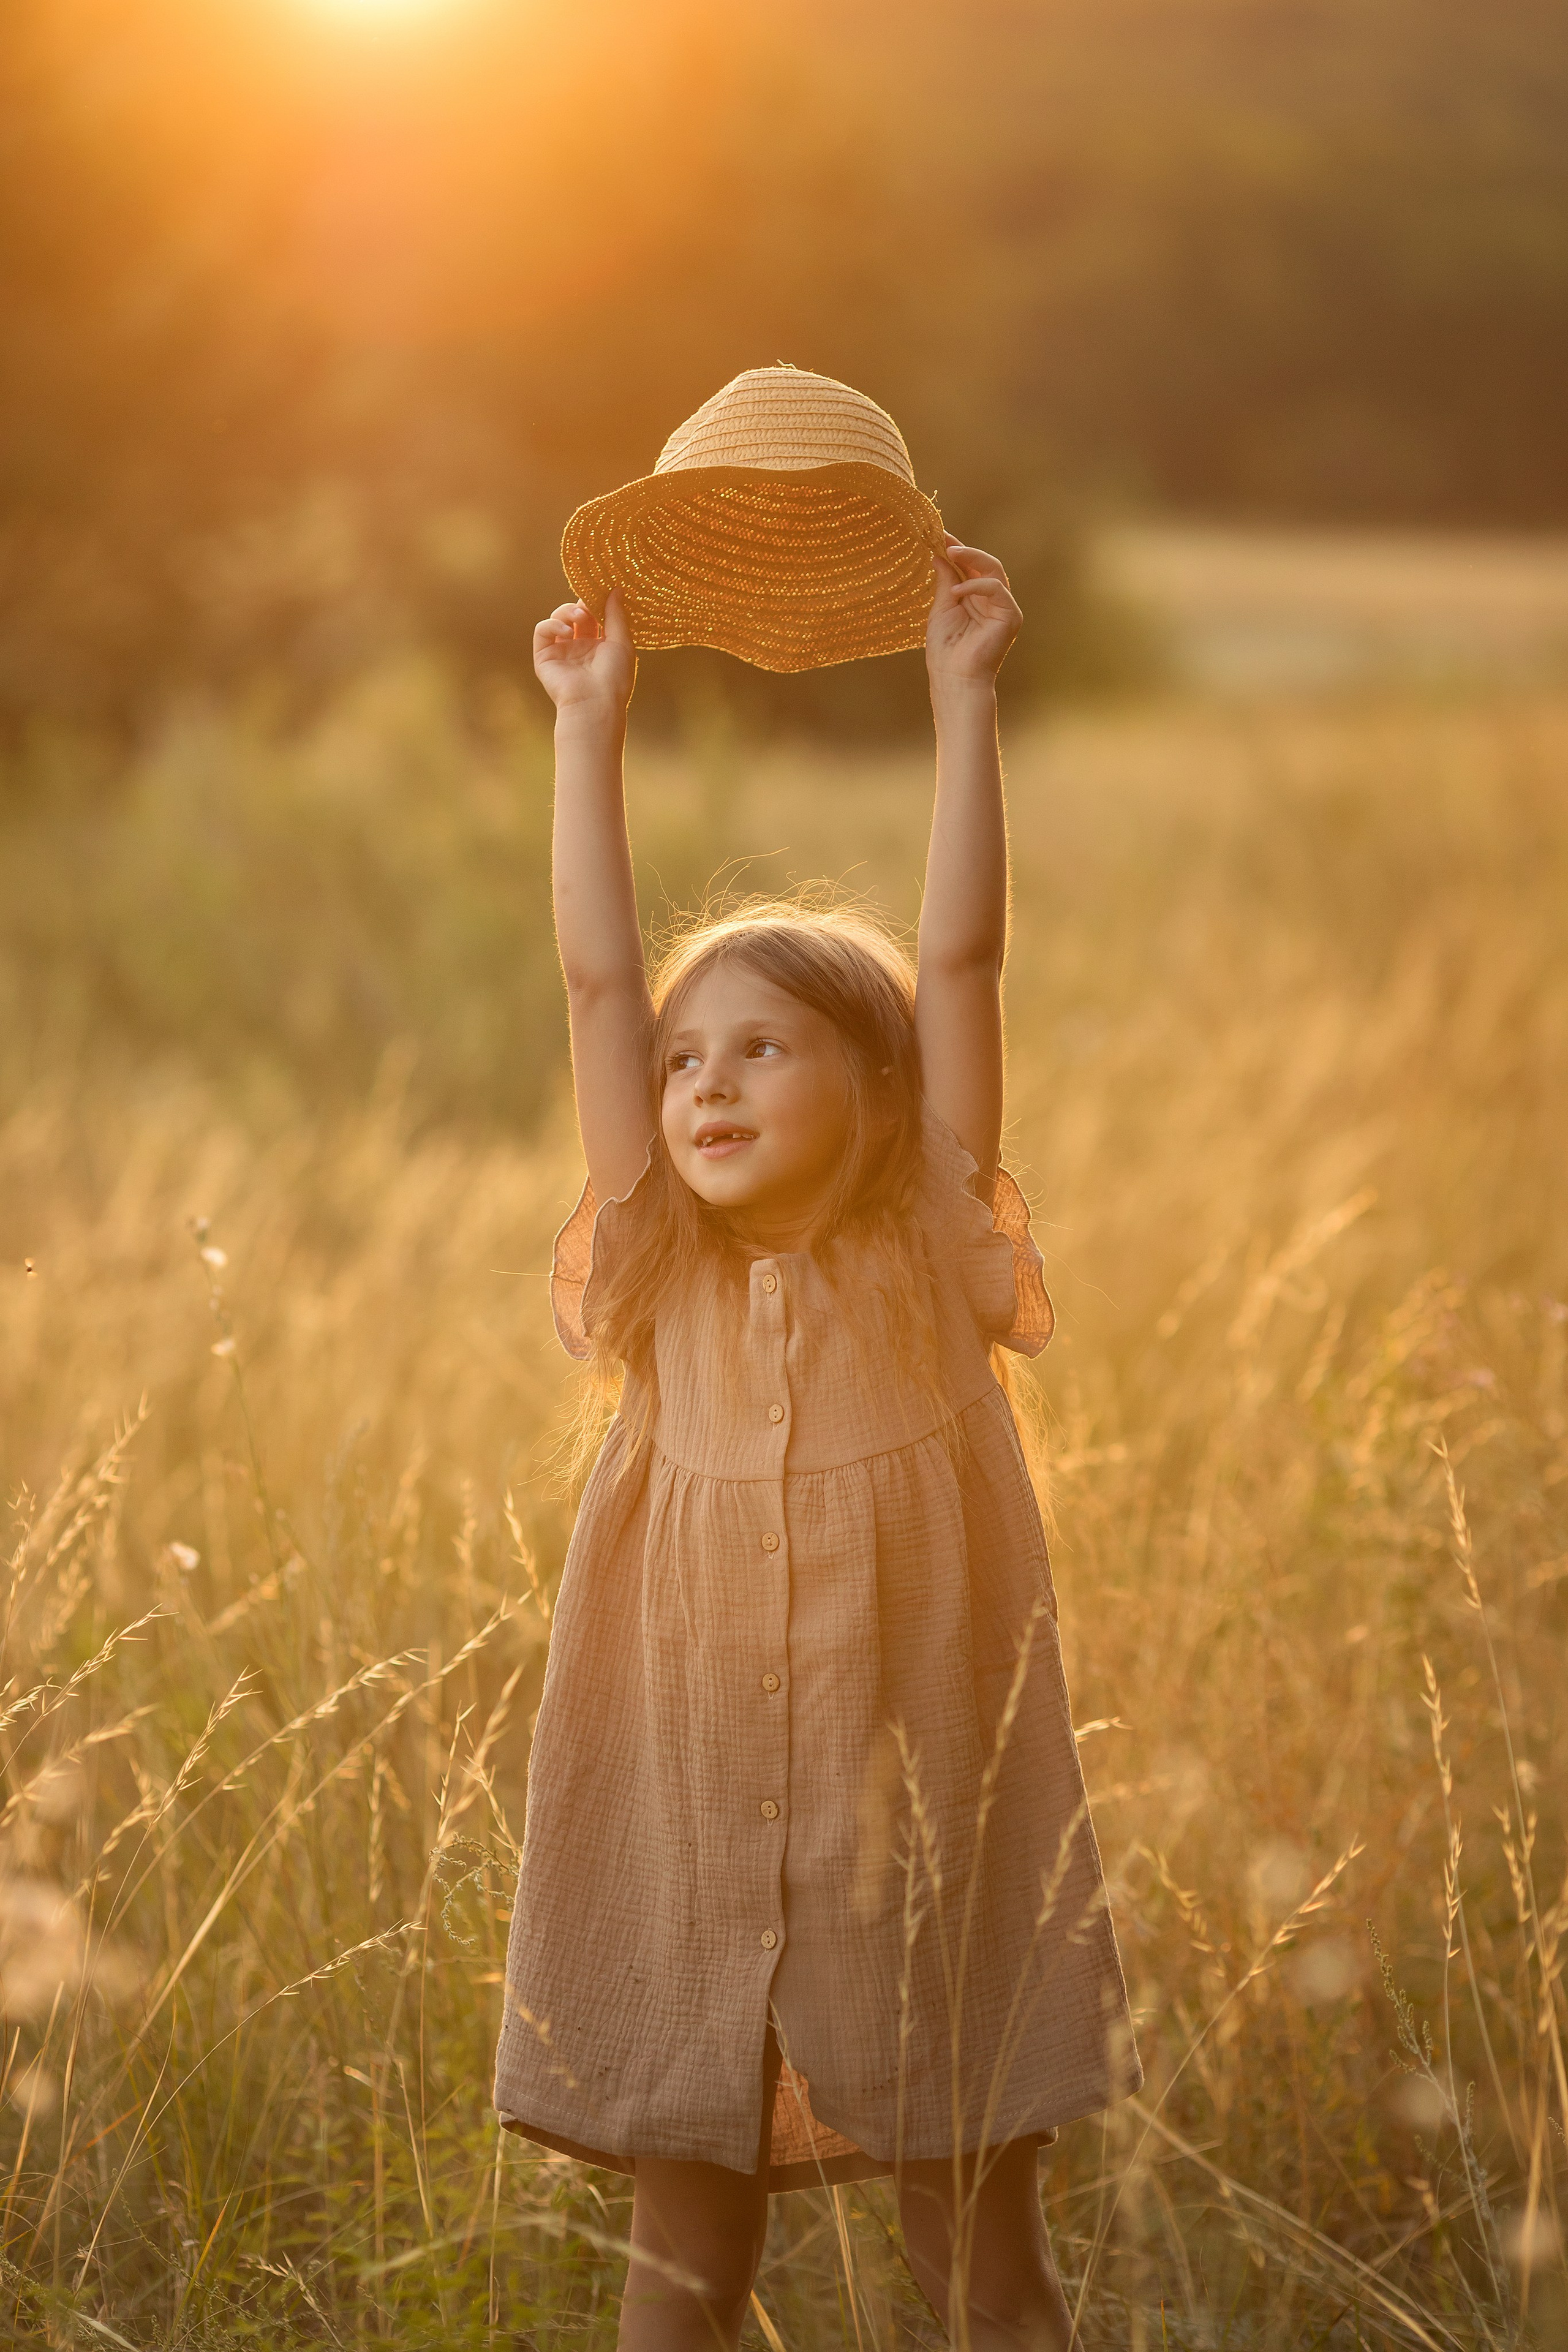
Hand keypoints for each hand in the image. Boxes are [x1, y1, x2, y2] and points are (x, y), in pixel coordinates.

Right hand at [534, 588, 635, 721]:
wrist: (594, 703)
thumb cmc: (614, 677)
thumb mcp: (622, 642)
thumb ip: (617, 614)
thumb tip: (617, 588)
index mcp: (600, 647)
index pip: (595, 617)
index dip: (596, 603)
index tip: (601, 591)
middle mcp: (580, 648)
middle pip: (576, 615)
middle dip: (582, 604)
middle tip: (588, 601)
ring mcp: (561, 652)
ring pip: (558, 618)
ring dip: (567, 611)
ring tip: (579, 616)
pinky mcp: (544, 656)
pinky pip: (542, 630)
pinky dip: (552, 623)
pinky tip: (566, 630)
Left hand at [925, 535, 1020, 690]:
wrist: (954, 677)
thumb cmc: (945, 649)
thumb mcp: (941, 607)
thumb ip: (944, 581)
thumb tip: (939, 555)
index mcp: (975, 598)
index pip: (970, 567)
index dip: (957, 550)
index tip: (938, 534)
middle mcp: (991, 600)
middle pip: (985, 564)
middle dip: (965, 549)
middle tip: (944, 539)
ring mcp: (1003, 607)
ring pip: (994, 569)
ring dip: (972, 557)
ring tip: (950, 553)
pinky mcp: (1010, 616)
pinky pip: (996, 588)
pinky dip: (976, 585)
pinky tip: (956, 592)